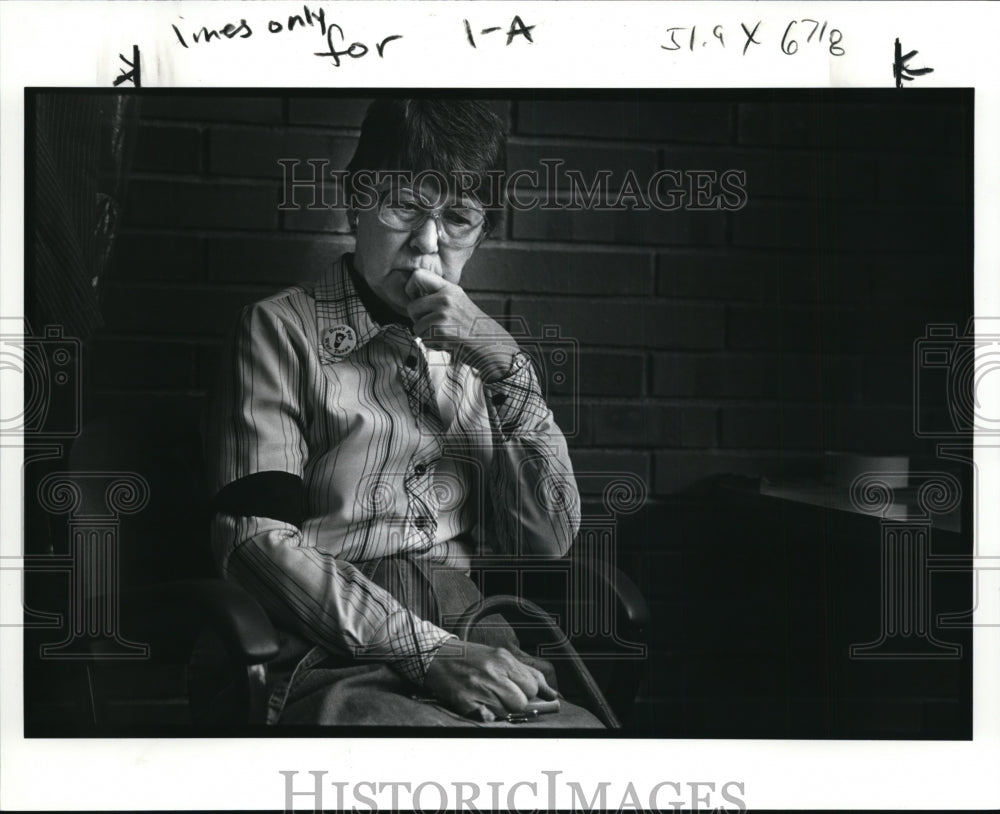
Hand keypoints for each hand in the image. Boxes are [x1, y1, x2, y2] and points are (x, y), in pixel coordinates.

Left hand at [404, 268, 519, 381]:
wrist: (492, 345)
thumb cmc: (475, 328)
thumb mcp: (460, 303)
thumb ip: (440, 298)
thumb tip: (414, 298)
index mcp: (450, 289)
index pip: (417, 275)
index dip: (410, 289)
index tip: (416, 300)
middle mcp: (445, 298)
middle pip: (411, 307)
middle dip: (419, 320)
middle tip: (434, 326)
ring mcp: (442, 314)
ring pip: (416, 327)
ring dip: (427, 335)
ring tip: (446, 335)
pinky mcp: (440, 331)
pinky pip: (423, 340)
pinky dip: (433, 345)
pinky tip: (448, 343)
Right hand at [422, 639, 557, 721]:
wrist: (435, 656)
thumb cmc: (469, 657)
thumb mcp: (499, 656)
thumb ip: (527, 672)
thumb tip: (551, 693)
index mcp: (503, 659)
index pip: (532, 686)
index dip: (529, 693)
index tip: (521, 692)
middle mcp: (492, 673)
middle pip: (521, 702)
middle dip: (515, 703)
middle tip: (501, 695)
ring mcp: (478, 688)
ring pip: (506, 712)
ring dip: (501, 710)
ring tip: (488, 698)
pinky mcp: (465, 702)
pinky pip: (488, 719)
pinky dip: (487, 716)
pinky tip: (480, 706)